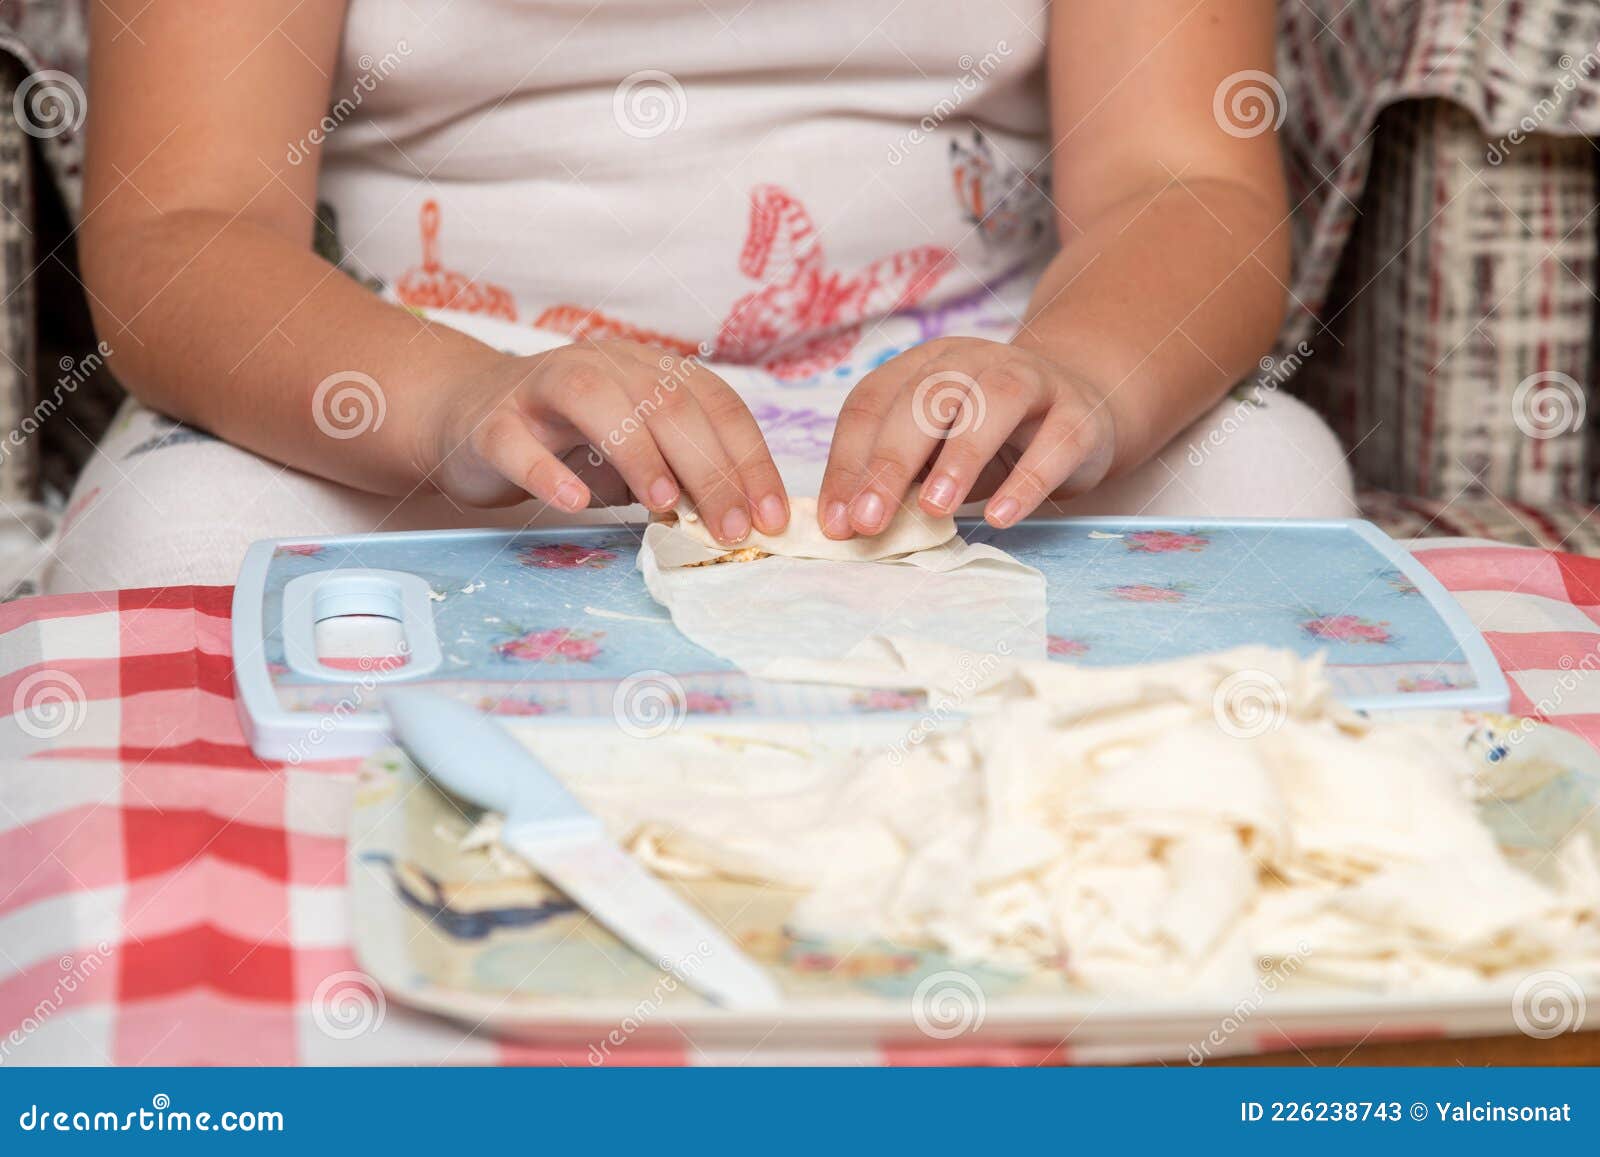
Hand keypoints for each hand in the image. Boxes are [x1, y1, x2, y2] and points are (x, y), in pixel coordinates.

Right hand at [423, 341, 787, 543]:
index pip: (716, 403)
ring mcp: (543, 389)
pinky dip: (547, 471)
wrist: (469, 418)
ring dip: (638, 453)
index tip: (772, 517)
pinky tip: (573, 501)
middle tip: (732, 529)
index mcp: (651, 369)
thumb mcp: (639, 455)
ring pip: (596, 400)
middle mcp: (604, 366)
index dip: (749, 459)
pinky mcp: (491, 422)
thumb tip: (746, 522)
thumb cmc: (571, 442)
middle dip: (709, 469)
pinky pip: (517, 441)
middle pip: (666, 403)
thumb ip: (684, 476)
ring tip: (665, 506)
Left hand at [817, 337, 1116, 536]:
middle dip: (891, 461)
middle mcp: (973, 360)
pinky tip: (1000, 516)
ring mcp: (1031, 380)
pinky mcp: (1079, 413)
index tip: (836, 522)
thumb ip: (898, 478)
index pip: (872, 403)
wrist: (1082, 411)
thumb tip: (849, 523)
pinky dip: (1027, 480)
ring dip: (959, 458)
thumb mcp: (934, 452)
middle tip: (870, 520)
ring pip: (993, 402)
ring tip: (934, 509)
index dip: (848, 462)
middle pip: (925, 399)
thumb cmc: (988, 439)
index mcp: (923, 365)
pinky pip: (1056, 441)